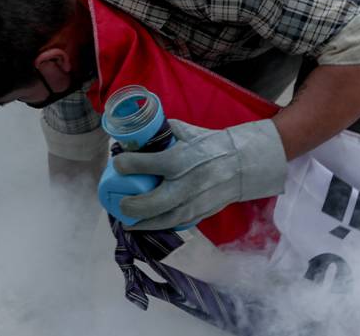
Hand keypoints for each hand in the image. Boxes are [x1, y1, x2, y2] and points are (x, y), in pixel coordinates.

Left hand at [112, 119, 287, 230]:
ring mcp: (195, 202)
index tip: (118, 164)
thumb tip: (138, 134)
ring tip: (127, 222)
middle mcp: (186, 184)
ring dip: (143, 223)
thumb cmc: (210, 145)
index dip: (126, 164)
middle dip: (131, 205)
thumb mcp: (187, 132)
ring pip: (164, 220)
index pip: (146, 163)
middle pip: (153, 202)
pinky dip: (159, 226)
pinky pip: (176, 224)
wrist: (241, 164)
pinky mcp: (201, 213)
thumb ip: (164, 132)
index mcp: (180, 159)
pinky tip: (146, 225)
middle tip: (120, 203)